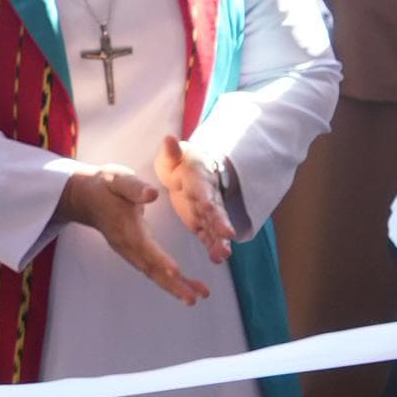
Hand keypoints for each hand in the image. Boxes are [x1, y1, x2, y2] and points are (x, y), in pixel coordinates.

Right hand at [52, 165, 207, 304]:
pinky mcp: (132, 253)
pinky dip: (167, 282)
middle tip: (193, 298)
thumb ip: (134, 187)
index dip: (159, 259)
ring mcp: (128, 251)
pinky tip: (183, 288)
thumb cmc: (105, 186)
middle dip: (171, 284)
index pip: (143, 245)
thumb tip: (151, 194)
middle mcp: (126, 243)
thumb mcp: (118, 179)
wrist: (85, 198)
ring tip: (195, 297)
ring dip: (172, 287)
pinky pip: (150, 271)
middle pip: (149, 268)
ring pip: (151, 273)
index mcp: (125, 225)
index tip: (175, 271)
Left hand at [153, 137, 238, 262]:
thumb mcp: (174, 154)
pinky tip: (216, 258)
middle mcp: (207, 197)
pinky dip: (213, 245)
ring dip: (219, 240)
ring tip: (222, 255)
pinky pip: (209, 235)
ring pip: (215, 227)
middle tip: (227, 237)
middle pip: (216, 212)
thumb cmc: (181, 161)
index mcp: (198, 180)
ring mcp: (206, 212)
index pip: (204, 191)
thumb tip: (169, 138)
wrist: (194, 169)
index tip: (211, 207)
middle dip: (221, 225)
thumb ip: (171, 151)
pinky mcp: (203, 222)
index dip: (209, 201)